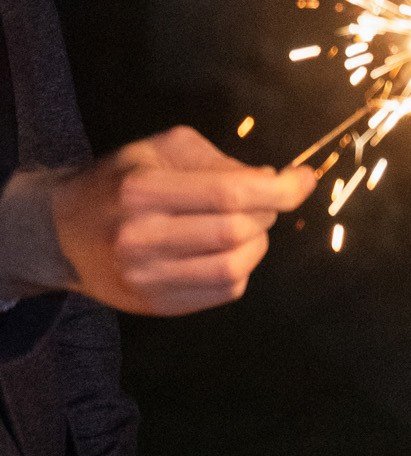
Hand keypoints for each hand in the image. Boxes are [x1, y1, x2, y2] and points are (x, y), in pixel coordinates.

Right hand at [51, 126, 318, 316]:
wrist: (62, 233)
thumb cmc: (120, 182)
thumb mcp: (160, 150)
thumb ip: (218, 160)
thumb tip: (270, 181)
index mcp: (142, 189)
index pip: (229, 194)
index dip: (279, 190)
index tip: (304, 179)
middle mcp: (141, 237)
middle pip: (236, 232)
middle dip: (267, 213)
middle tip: (264, 201)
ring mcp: (146, 278)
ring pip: (236, 267)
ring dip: (258, 243)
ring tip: (246, 225)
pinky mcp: (155, 305)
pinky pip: (224, 291)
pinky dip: (241, 267)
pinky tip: (227, 250)